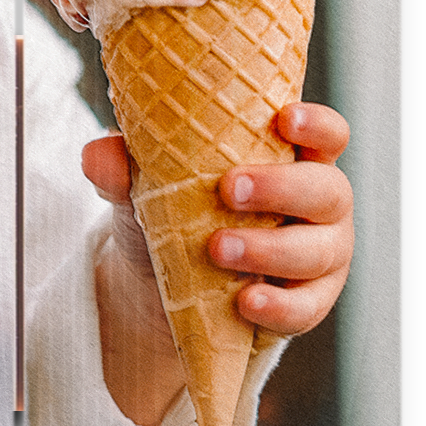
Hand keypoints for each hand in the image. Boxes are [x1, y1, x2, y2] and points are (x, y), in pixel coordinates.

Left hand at [82, 101, 354, 337]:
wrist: (162, 280)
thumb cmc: (174, 209)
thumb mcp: (146, 184)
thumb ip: (124, 165)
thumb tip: (98, 155)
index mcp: (291, 157)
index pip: (327, 134)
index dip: (317, 125)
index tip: (284, 118)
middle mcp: (318, 201)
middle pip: (328, 191)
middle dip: (281, 189)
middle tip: (228, 189)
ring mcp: (322, 253)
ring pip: (320, 250)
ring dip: (270, 250)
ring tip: (217, 248)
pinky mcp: (310, 301)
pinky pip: (307, 307)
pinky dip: (278, 306)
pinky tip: (245, 301)